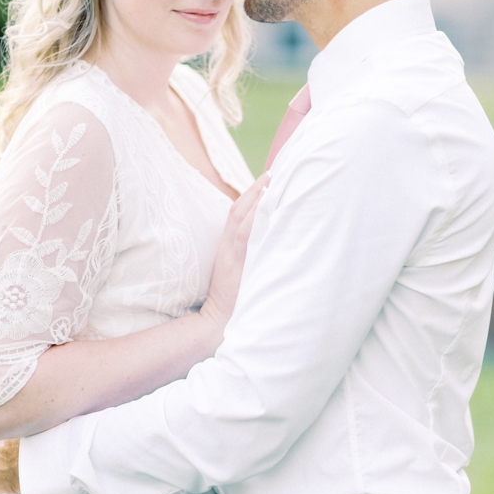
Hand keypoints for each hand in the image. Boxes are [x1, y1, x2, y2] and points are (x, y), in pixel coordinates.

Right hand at [199, 173, 270, 330]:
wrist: (220, 321)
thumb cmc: (233, 300)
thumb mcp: (238, 273)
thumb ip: (249, 255)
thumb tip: (269, 241)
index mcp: (226, 247)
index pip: (236, 213)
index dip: (250, 195)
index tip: (266, 180)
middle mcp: (228, 246)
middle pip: (239, 209)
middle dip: (255, 189)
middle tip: (273, 172)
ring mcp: (234, 253)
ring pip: (243, 217)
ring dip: (257, 197)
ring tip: (273, 181)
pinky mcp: (239, 262)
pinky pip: (246, 233)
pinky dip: (255, 216)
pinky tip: (268, 204)